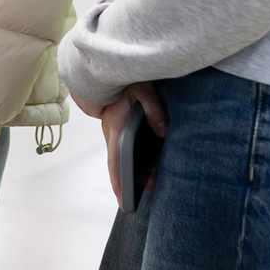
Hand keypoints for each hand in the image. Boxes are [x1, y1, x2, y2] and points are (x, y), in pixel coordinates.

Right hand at [97, 82, 167, 203]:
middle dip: (133, 180)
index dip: (119, 183)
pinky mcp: (120, 125)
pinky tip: (151, 162)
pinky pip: (127, 146)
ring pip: (124, 156)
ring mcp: (114, 130)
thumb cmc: (124, 79)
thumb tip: (163, 132)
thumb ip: (153, 109)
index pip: (115, 162)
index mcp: (114, 128)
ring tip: (155, 179)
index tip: (123, 202)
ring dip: (137, 168)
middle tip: (149, 190)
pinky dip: (137, 157)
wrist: (106, 67)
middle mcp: (112, 133)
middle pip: (120, 163)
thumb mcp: (141, 90)